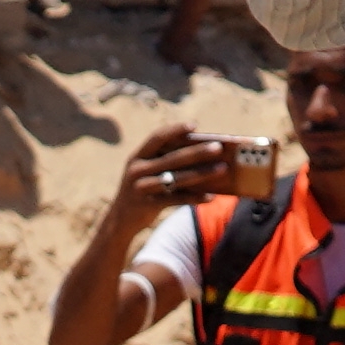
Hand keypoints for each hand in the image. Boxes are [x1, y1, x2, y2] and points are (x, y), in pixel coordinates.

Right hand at [114, 122, 251, 218]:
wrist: (121, 219)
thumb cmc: (143, 189)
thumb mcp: (147, 171)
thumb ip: (165, 161)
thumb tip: (202, 153)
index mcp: (137, 157)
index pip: (157, 138)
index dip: (175, 130)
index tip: (194, 125)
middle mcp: (136, 170)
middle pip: (172, 158)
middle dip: (197, 152)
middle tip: (218, 147)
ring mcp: (140, 188)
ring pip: (177, 178)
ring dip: (202, 173)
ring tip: (223, 168)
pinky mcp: (147, 206)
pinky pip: (176, 200)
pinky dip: (195, 198)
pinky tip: (211, 197)